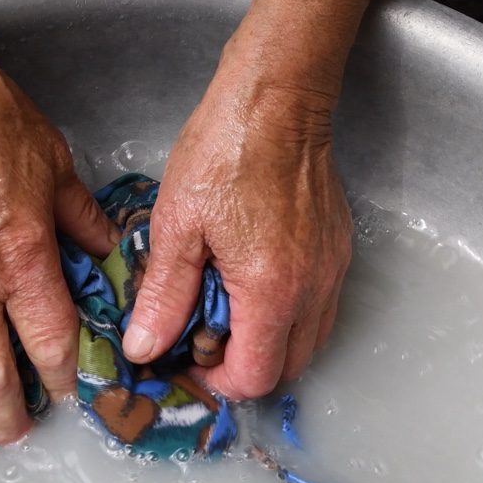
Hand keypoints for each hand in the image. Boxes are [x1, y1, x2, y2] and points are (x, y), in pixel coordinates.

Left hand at [122, 69, 351, 398]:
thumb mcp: (177, 225)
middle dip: (246, 369)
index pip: (256, 377)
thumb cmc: (226, 150)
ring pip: (310, 341)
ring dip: (270, 344)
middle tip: (205, 340)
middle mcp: (312, 289)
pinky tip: (252, 283)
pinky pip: (319, 307)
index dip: (219, 382)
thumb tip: (145, 347)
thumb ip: (164, 295)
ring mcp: (331, 270)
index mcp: (270, 290)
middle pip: (289, 369)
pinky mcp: (337, 250)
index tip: (188, 361)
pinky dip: (289, 314)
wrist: (277, 99)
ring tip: (228, 311)